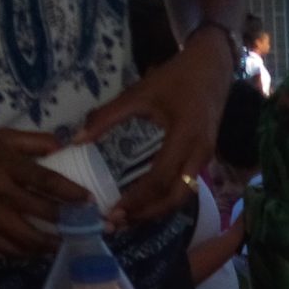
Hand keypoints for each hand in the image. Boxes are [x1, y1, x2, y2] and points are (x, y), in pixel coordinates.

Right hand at [0, 127, 93, 256]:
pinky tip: (37, 253)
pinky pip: (6, 248)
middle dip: (68, 223)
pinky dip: (25, 253)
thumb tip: (61, 144)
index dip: (70, 192)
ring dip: (50, 244)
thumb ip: (31, 141)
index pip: (45, 180)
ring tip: (66, 246)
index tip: (89, 201)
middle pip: (41, 213)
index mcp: (5, 164)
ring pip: (26, 237)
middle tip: (86, 230)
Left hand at [81, 26, 232, 226]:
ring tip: (128, 218)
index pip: (159, 178)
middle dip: (147, 214)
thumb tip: (75, 141)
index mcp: (184, 135)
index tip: (112, 210)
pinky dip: (165, 199)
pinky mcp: (205, 159)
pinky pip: (186, 187)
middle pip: (175, 197)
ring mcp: (206, 158)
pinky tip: (145, 203)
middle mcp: (200, 153)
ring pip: (182, 196)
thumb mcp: (139, 92)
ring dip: (156, 211)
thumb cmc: (175, 77)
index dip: (136, 198)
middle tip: (118, 222)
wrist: (213, 66)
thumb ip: (107, 117)